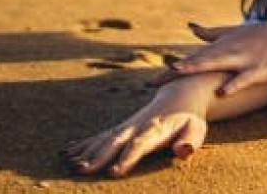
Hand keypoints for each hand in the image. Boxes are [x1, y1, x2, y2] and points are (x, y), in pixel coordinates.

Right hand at [63, 73, 221, 177]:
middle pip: (116, 141)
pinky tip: (68, 153)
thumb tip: (183, 150)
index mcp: (156, 128)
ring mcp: (127, 125)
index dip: (127, 158)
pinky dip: (84, 144)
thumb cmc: (190, 119)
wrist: (180, 95)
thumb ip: (191, 140)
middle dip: (99, 155)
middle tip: (83, 169)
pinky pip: (101, 136)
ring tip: (71, 163)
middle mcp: (137, 126)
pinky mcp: (121, 127)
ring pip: (104, 138)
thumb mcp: (197, 129)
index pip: (140, 144)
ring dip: (87, 151)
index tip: (114, 171)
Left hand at [154, 17, 266, 96]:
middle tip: (154, 82)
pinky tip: (221, 92)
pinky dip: (233, 84)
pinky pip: (244, 78)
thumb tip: (191, 27)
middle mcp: (231, 48)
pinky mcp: (261, 69)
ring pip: (217, 63)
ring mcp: (246, 58)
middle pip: (199, 61)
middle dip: (176, 71)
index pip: (194, 57)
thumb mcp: (237, 32)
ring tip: (179, 72)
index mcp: (224, 43)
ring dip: (198, 67)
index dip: (174, 69)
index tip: (154, 79)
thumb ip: (212, 32)